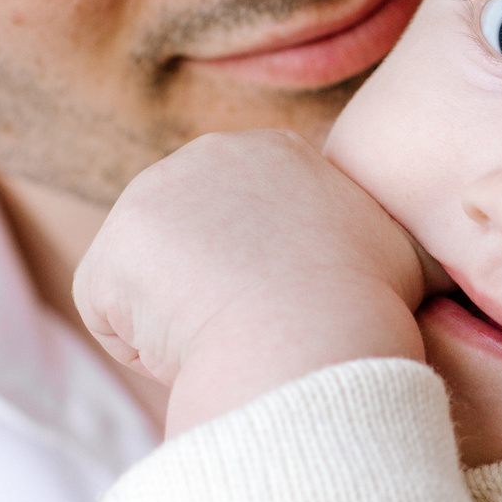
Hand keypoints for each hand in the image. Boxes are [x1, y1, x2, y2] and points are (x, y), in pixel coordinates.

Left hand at [75, 131, 434, 435]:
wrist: (310, 331)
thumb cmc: (364, 302)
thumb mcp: (391, 244)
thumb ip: (361, 232)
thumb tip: (366, 249)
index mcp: (274, 150)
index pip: (247, 218)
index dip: (269, 271)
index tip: (295, 300)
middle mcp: (205, 156)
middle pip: (195, 242)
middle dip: (217, 288)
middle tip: (262, 323)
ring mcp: (149, 198)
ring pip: (155, 282)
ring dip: (184, 320)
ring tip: (234, 336)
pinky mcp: (110, 254)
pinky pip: (114, 320)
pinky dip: (146, 351)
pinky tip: (193, 349)